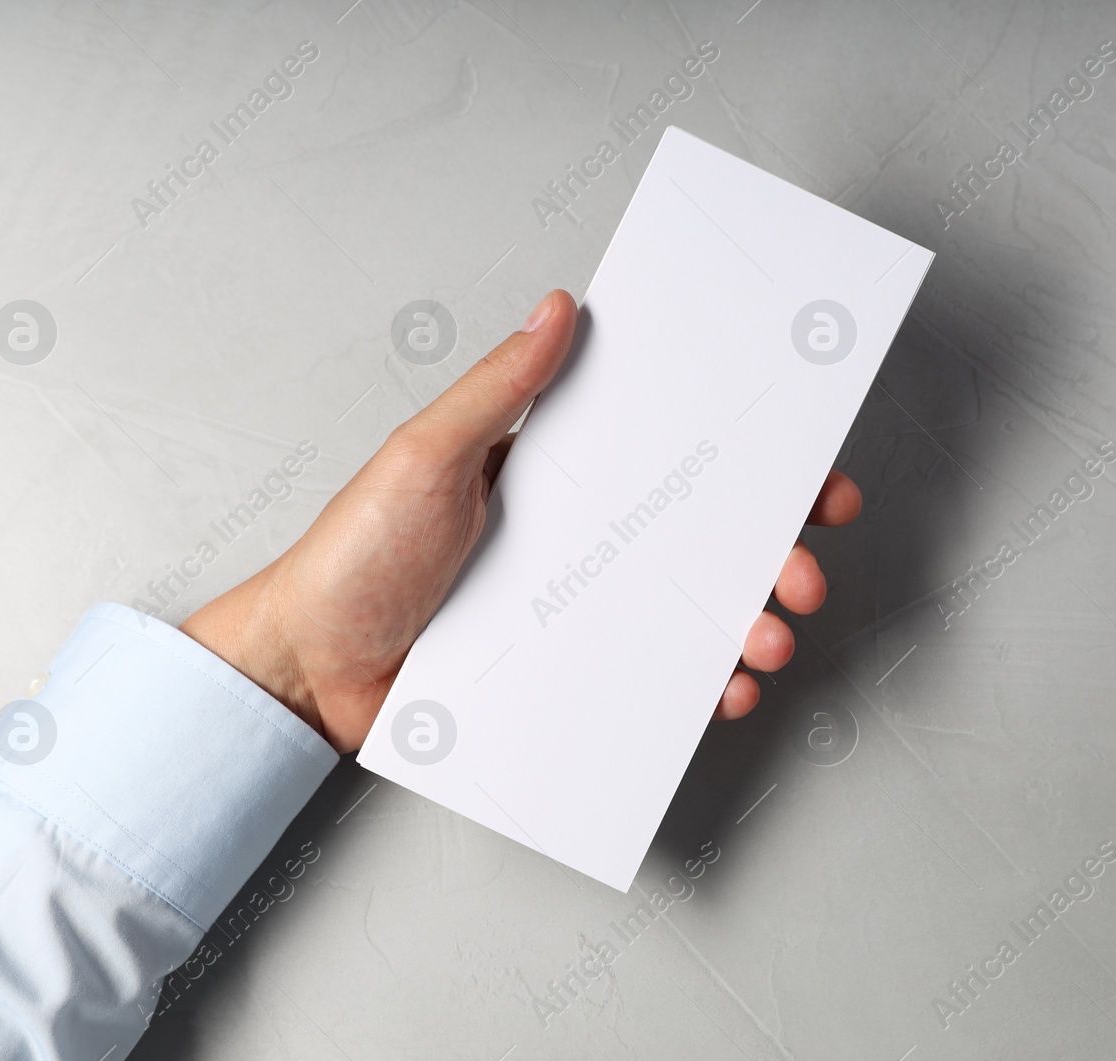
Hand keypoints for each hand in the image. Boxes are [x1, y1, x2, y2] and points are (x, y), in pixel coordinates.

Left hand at [180, 290, 862, 752]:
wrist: (308, 668)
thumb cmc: (356, 555)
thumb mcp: (426, 456)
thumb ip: (499, 390)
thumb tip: (558, 310)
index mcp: (557, 476)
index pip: (670, 457)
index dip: (746, 464)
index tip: (807, 474)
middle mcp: (578, 540)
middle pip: (699, 540)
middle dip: (770, 555)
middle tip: (803, 572)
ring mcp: (575, 611)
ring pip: (685, 614)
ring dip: (745, 625)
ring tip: (763, 642)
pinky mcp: (562, 672)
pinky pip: (645, 681)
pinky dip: (694, 690)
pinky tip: (717, 694)